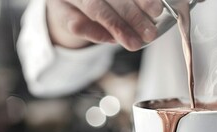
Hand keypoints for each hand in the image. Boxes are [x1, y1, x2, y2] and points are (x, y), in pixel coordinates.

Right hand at [46, 0, 162, 50]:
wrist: (68, 1)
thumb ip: (133, 2)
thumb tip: (153, 14)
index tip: (157, 10)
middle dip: (133, 16)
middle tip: (150, 33)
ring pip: (95, 8)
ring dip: (117, 27)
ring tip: (134, 43)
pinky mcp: (59, 9)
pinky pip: (78, 24)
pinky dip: (97, 34)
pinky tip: (112, 40)